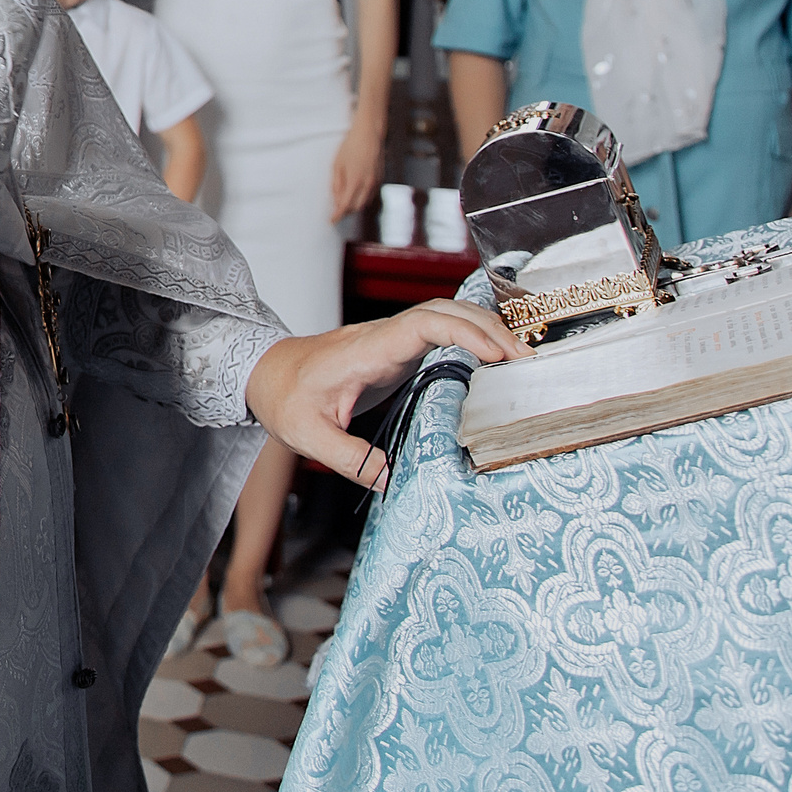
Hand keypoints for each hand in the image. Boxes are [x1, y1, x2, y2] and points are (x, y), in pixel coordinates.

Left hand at [244, 299, 527, 489]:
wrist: (264, 374)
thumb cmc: (283, 398)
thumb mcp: (307, 434)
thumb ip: (349, 457)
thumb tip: (392, 480)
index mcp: (365, 349)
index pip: (423, 323)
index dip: (465, 331)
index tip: (498, 353)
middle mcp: (383, 336)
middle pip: (444, 311)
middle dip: (488, 326)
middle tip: (528, 359)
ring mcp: (390, 339)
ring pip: (444, 315)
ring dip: (483, 327)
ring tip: (522, 356)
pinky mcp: (395, 349)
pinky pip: (439, 331)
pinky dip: (470, 335)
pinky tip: (495, 355)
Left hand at [330, 114, 384, 219]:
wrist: (369, 134)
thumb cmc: (350, 147)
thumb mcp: (337, 165)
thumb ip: (337, 184)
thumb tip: (336, 199)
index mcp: (355, 181)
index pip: (346, 205)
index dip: (338, 215)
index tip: (332, 220)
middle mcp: (368, 184)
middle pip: (357, 207)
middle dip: (346, 211)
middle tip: (336, 211)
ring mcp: (376, 181)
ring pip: (365, 202)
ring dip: (355, 205)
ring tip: (344, 201)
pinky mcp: (381, 178)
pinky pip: (371, 194)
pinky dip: (363, 197)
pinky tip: (355, 193)